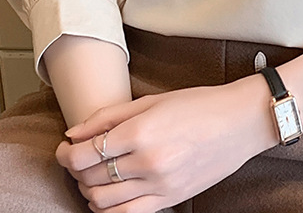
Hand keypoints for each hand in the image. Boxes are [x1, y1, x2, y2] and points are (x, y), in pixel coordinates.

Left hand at [55, 74, 277, 211]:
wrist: (239, 122)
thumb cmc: (199, 104)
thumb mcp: (152, 100)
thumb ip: (109, 116)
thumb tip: (73, 132)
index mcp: (141, 133)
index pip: (85, 155)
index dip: (65, 154)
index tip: (63, 148)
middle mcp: (147, 163)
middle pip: (90, 178)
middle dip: (75, 170)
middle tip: (76, 158)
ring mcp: (159, 186)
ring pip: (103, 201)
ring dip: (88, 190)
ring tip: (91, 175)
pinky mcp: (170, 199)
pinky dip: (108, 209)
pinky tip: (107, 195)